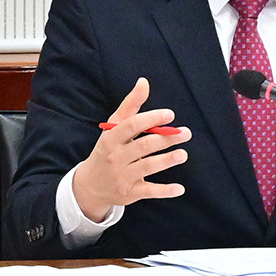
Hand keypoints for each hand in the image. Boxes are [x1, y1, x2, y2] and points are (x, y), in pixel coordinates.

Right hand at [70, 78, 191, 223]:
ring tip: (183, 154)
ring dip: (167, 160)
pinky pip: (149, 191)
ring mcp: (123, 176)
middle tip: (185, 133)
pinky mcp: (130, 193)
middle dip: (166, 139)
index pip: (132, 125)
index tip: (170, 115)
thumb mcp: (113, 128)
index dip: (152, 119)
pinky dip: (165, 191)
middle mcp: (116, 157)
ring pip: (148, 167)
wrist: (90, 185)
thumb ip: (130, 105)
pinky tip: (180, 188)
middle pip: (144, 146)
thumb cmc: (107, 150)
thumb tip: (144, 82)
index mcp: (111, 138)